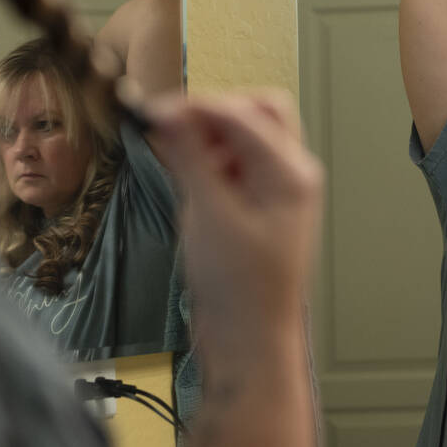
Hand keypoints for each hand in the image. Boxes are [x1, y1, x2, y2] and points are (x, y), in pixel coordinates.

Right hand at [147, 91, 323, 348]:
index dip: (195, 107)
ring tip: (177, 158)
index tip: (152, 110)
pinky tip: (188, 178)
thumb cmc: (238, 288)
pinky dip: (213, 161)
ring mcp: (279, 191)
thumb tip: (167, 110)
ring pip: (249, 137)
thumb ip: (189, 156)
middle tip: (172, 128)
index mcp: (291, 174)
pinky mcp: (261, 207)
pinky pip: (239, 165)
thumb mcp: (208, 213)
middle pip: (258, 112)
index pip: (243, 113)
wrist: (248, 339)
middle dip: (214, 113)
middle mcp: (293, 175)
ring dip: (213, 137)